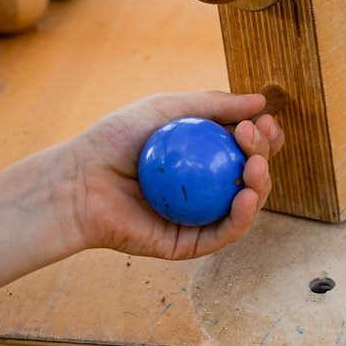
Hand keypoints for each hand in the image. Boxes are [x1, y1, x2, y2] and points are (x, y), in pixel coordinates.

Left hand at [59, 91, 283, 259]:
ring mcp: (200, 216)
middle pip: (251, 174)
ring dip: (262, 184)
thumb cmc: (114, 139)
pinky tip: (247, 196)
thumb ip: (213, 104)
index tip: (266, 121)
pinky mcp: (190, 243)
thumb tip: (260, 102)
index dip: (264, 137)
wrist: (79, 180)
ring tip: (255, 165)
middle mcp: (207, 187)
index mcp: (204, 157)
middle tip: (254, 136)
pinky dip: (243, 216)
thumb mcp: (167, 108)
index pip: (245, 147)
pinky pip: (225, 233)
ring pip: (246, 205)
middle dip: (265, 155)